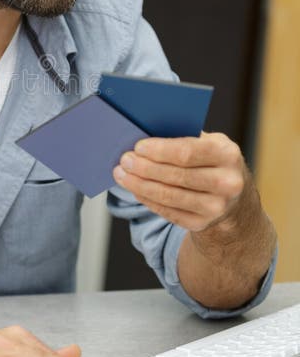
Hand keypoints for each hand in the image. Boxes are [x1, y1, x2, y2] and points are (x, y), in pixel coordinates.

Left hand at [113, 131, 246, 232]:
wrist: (232, 196)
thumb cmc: (212, 160)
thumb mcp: (208, 142)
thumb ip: (184, 137)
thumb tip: (145, 132)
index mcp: (228, 155)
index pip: (187, 153)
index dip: (159, 151)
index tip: (138, 147)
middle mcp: (227, 183)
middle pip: (175, 176)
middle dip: (144, 168)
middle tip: (125, 161)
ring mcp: (216, 207)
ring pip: (168, 196)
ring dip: (139, 185)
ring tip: (122, 175)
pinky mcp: (202, 224)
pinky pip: (167, 211)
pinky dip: (147, 199)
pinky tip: (135, 189)